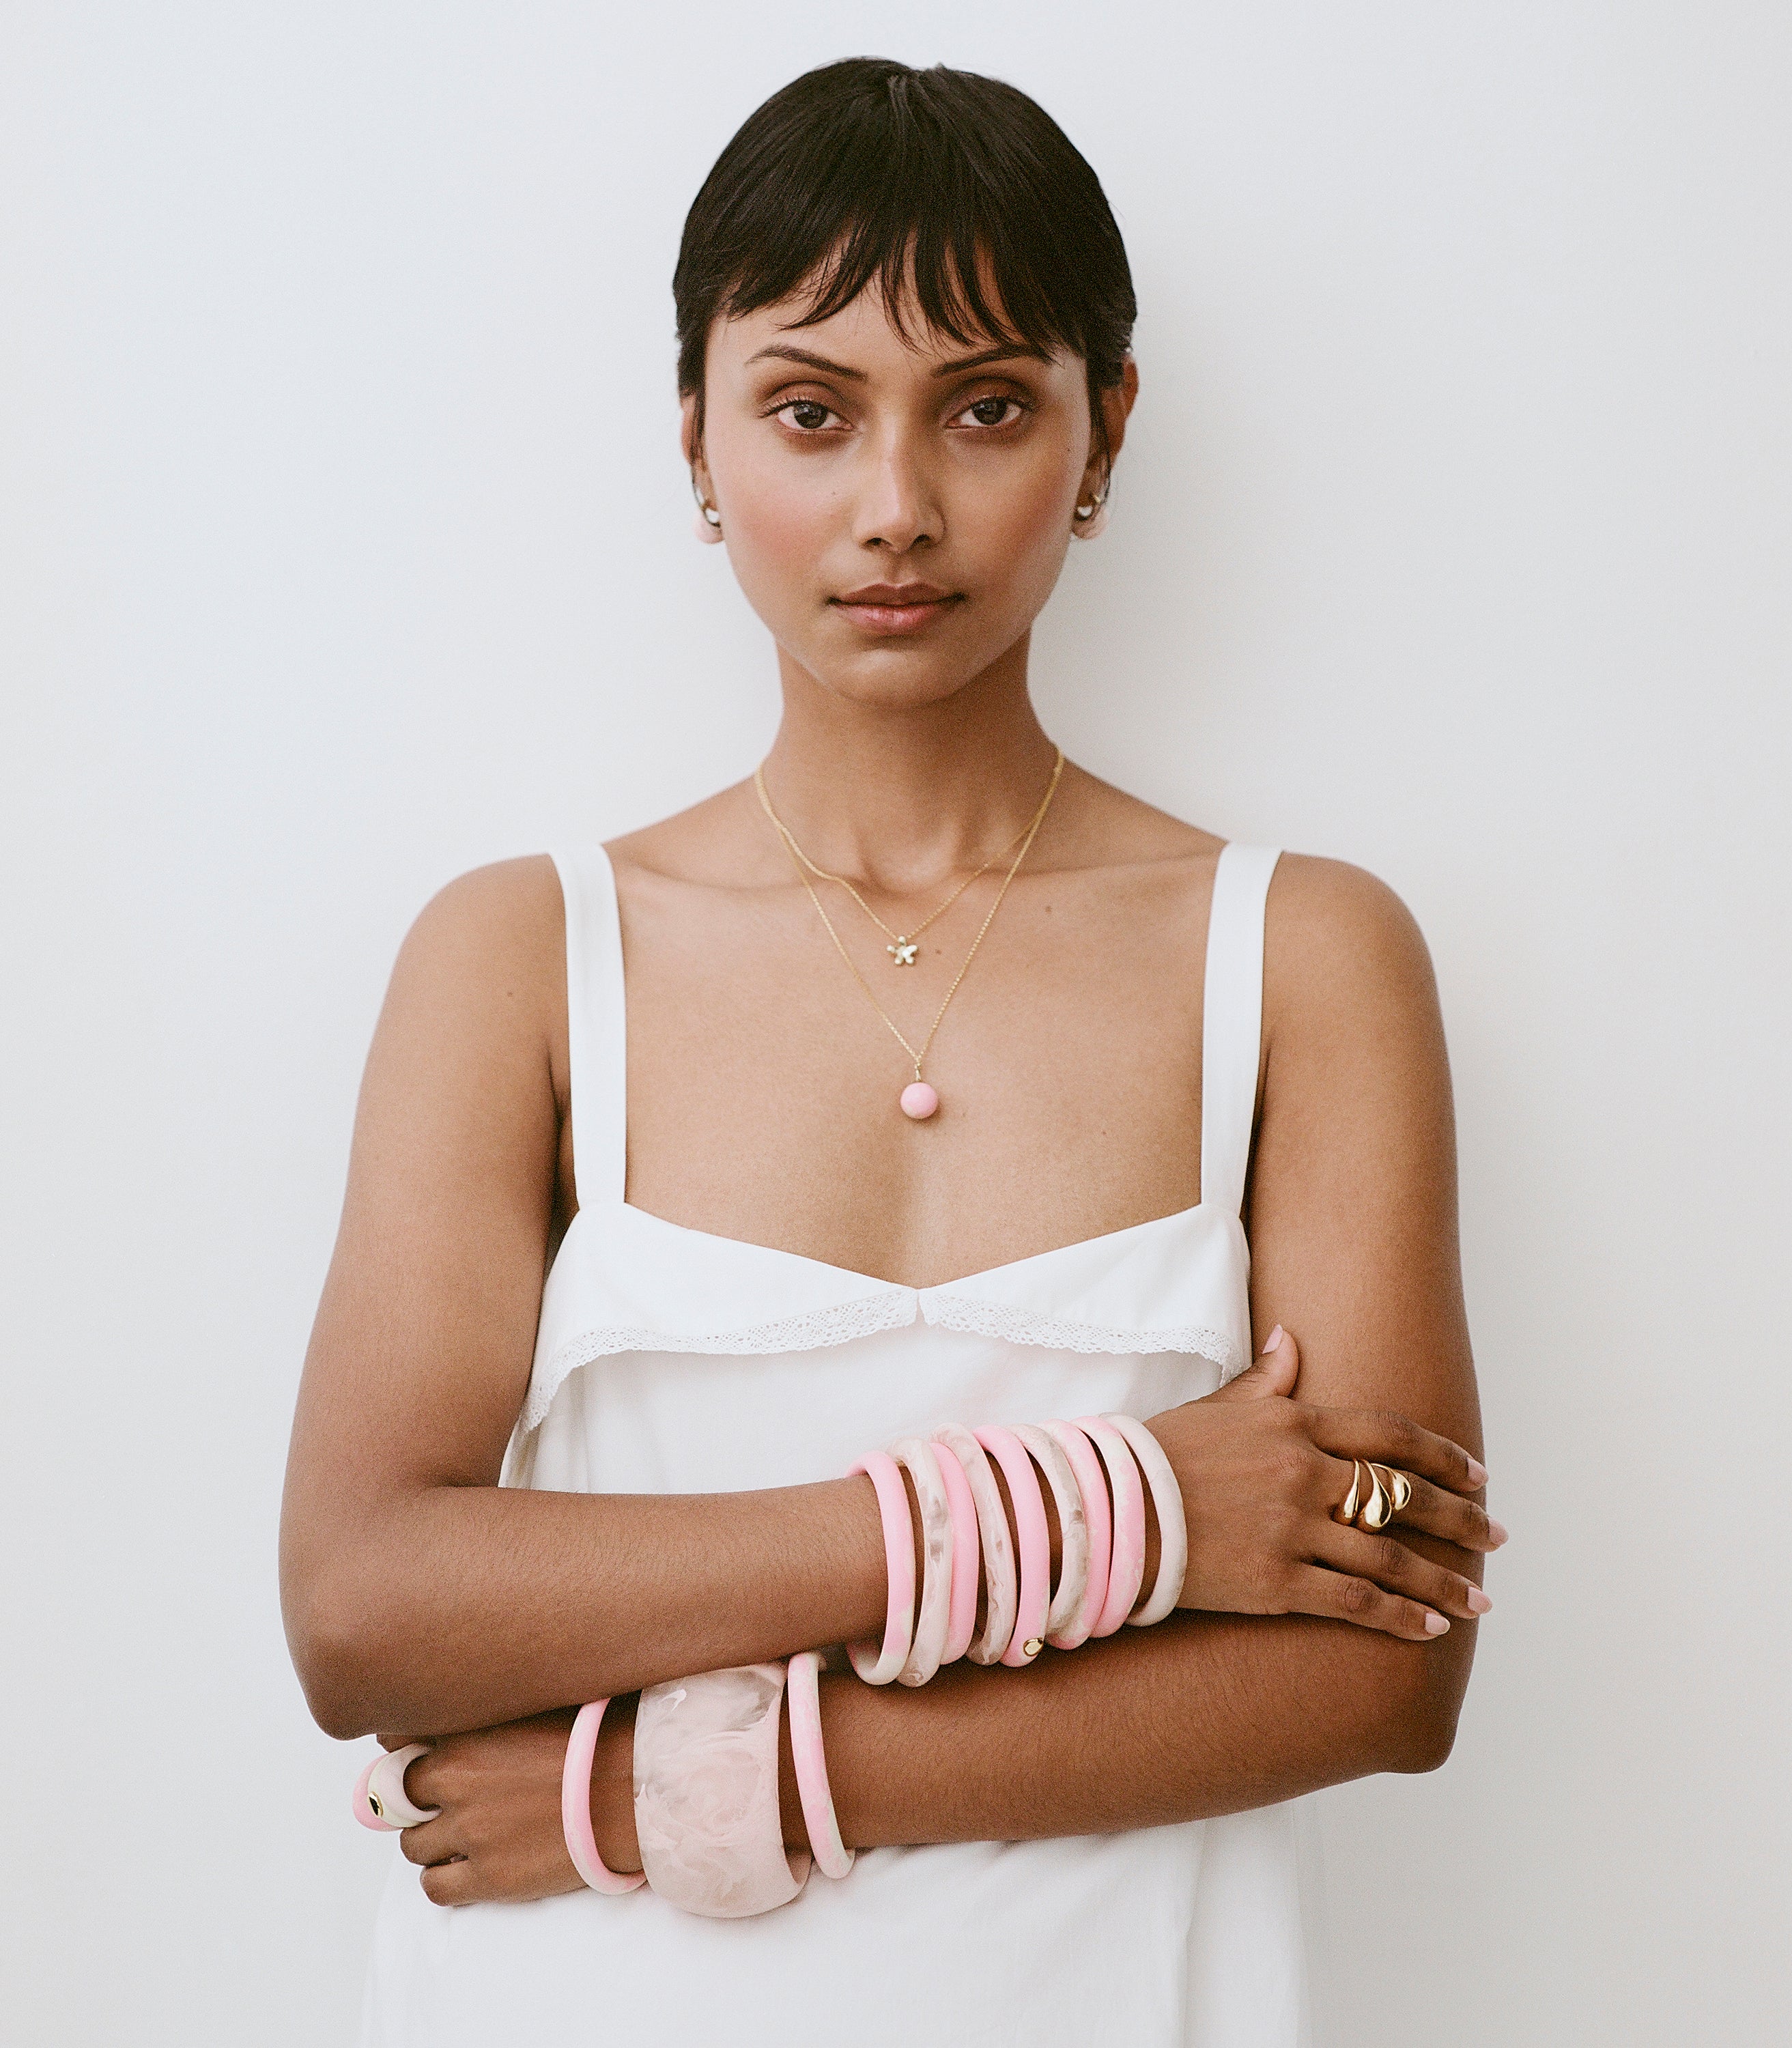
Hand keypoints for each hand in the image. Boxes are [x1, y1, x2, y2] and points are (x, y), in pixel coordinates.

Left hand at [378, 1704, 640, 1906]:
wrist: (634, 1788)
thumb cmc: (593, 1739)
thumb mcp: (530, 1704)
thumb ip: (482, 1711)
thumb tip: (444, 1718)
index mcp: (466, 1732)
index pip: (394, 1741)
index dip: (400, 1753)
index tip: (413, 1759)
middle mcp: (457, 1780)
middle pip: (400, 1797)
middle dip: (418, 1801)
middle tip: (446, 1801)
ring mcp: (470, 1831)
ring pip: (413, 1845)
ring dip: (432, 1842)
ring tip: (467, 1835)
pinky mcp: (488, 1876)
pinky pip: (434, 1887)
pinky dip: (442, 1879)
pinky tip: (467, 1868)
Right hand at [1145, 1328, 1504, 1640]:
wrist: (1111, 1510)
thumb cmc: (1158, 1455)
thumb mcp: (1215, 1407)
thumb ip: (1264, 1382)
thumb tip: (1291, 1340)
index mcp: (1292, 1423)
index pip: (1388, 1435)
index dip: (1441, 1456)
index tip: (1477, 1476)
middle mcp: (1302, 1473)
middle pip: (1403, 1495)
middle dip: (1459, 1520)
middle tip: (1498, 1538)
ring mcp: (1293, 1529)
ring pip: (1389, 1557)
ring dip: (1442, 1582)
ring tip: (1477, 1602)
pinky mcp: (1278, 1583)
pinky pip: (1356, 1602)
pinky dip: (1400, 1618)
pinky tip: (1430, 1631)